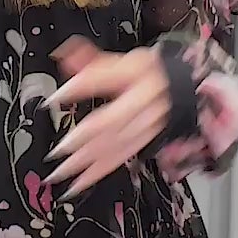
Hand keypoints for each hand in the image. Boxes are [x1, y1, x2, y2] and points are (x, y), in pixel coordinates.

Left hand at [44, 38, 169, 197]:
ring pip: (117, 144)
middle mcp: (147, 101)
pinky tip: (79, 183)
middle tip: (60, 148)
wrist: (181, 88)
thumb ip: (91, 60)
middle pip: (114, 120)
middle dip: (85, 138)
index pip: (108, 78)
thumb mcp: (123, 60)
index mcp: (140, 73)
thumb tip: (64, 55)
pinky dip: (98, 172)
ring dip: (88, 160)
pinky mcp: (145, 141)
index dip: (82, 87)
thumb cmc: (148, 73)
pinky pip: (121, 158)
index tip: (57, 97)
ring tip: (62, 171)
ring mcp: (148, 124)